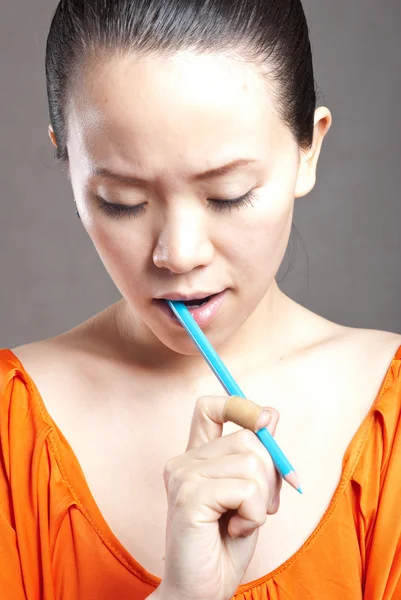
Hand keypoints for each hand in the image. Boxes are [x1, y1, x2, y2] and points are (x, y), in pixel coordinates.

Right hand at [156, 395, 280, 599]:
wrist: (202, 591)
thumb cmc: (225, 545)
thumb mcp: (250, 493)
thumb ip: (256, 455)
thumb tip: (272, 414)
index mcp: (196, 457)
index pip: (209, 407)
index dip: (240, 406)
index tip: (266, 421)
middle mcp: (184, 461)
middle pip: (249, 438)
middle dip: (270, 474)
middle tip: (258, 507)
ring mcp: (183, 476)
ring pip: (252, 463)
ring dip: (262, 500)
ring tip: (243, 521)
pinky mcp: (189, 496)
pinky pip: (246, 490)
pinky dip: (254, 515)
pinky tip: (236, 530)